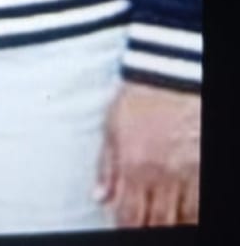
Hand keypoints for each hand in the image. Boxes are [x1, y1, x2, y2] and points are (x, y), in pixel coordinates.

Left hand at [95, 81, 200, 226]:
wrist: (168, 71)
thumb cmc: (139, 94)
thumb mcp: (112, 125)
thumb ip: (105, 165)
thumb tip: (99, 196)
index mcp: (132, 165)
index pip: (128, 216)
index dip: (125, 229)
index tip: (124, 229)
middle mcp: (159, 173)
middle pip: (155, 222)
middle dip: (148, 229)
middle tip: (144, 225)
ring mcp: (184, 172)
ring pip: (180, 218)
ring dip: (171, 224)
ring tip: (164, 221)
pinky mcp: (202, 166)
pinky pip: (199, 204)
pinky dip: (192, 214)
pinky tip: (184, 214)